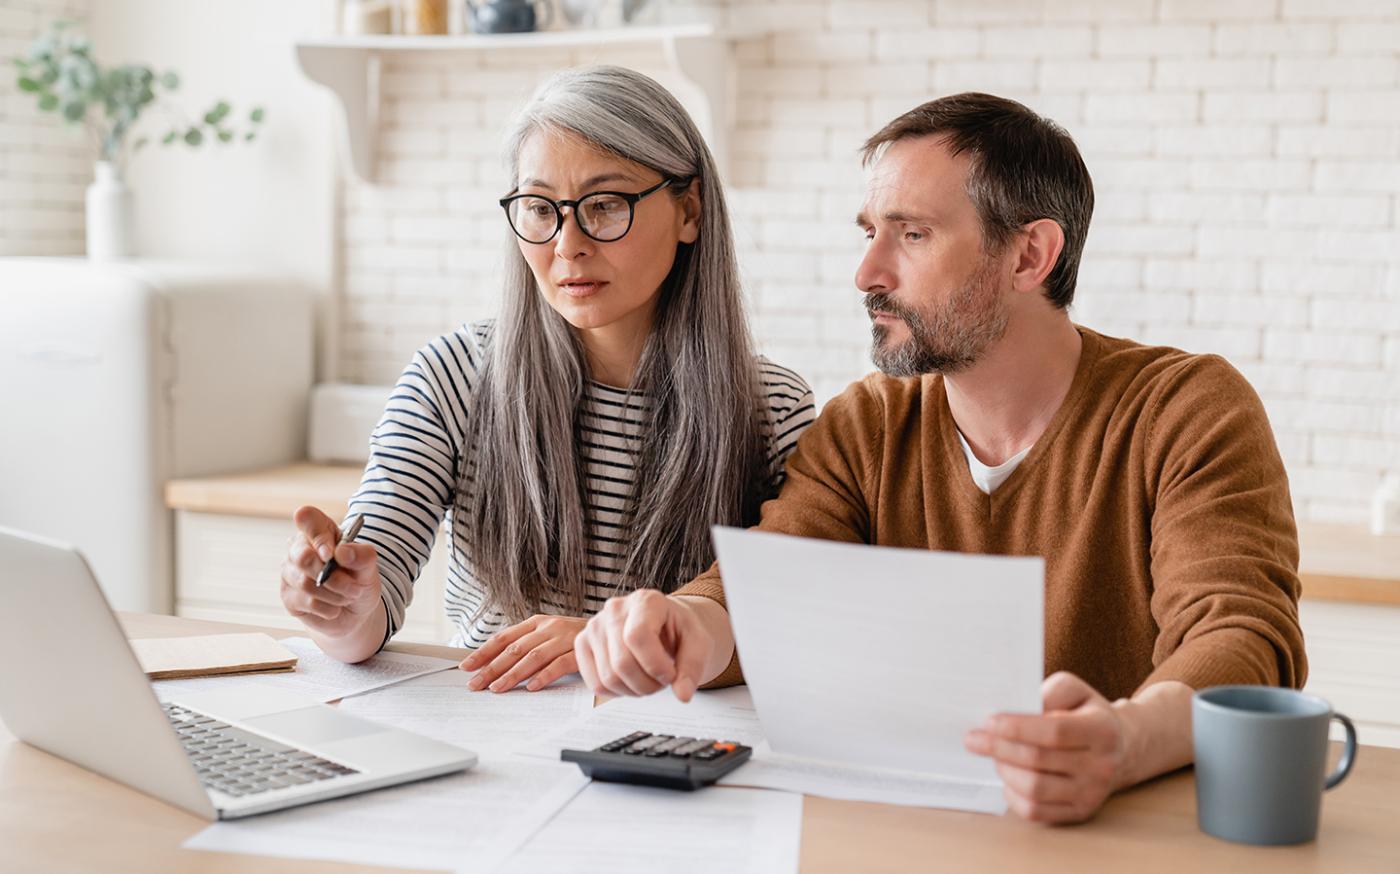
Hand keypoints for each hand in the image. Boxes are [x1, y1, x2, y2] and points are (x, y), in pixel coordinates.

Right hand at [280, 505, 381, 637]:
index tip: (332, 554)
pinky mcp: (288, 596)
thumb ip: (361, 555)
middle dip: (333, 577)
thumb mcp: (369, 565)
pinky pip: (307, 602)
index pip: (306, 517)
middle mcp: (299, 548)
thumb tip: (341, 552)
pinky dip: (329, 607)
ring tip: (349, 596)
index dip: (318, 536)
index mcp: (320, 530)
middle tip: (354, 587)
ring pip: (305, 582)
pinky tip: (335, 606)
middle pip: (303, 556)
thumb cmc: (359, 579)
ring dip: (335, 594)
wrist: (356, 610)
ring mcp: (290, 572)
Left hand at [461, 615, 585, 692]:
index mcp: (536, 622)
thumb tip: (492, 665)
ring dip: (512, 674)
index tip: (466, 666)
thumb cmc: (571, 638)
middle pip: (514, 649)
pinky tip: (531, 687)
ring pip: (532, 657)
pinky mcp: (579, 652)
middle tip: (476, 684)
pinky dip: (543, 676)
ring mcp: (564, 639)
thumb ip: (525, 645)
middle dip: (492, 668)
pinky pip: (559, 665)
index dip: (484, 652)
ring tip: (497, 689)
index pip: (504, 637)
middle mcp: (548, 628)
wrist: (609, 631)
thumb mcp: (546, 635)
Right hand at [573, 589, 713, 701]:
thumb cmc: (679, 631)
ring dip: (634, 690)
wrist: (665, 626)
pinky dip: (617, 691)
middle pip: (621, 662)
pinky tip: (632, 680)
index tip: (670, 675)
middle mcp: (615, 609)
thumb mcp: (699, 644)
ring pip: (608, 677)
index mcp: (646, 601)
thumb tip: (683, 694)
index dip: (655, 665)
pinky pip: (595, 683)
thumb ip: (692, 668)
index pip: (637, 637)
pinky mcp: (583, 643)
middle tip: (662, 681)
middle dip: (648, 684)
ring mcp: (595, 626)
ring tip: (649, 679)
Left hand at [963, 671, 1125, 823]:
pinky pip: (1036, 811)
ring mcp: (1092, 793)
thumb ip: (1048, 692)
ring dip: (1004, 770)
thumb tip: (1016, 710)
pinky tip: (1008, 777)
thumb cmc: (1086, 714)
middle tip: (974, 739)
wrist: (1121, 747)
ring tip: (994, 755)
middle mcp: (1101, 766)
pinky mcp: (1080, 812)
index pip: (1054, 732)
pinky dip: (1013, 795)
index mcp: (1102, 730)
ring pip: (1034, 789)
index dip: (1017, 727)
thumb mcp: (1074, 690)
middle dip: (998, 748)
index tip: (988, 722)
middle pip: (1038, 760)